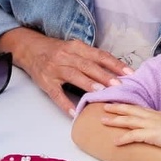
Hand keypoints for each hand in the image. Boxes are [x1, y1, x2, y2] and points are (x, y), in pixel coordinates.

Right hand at [0, 29, 133, 115]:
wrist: (30, 49)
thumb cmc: (58, 51)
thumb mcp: (75, 49)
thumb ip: (92, 58)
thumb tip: (117, 71)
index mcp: (77, 48)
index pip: (99, 55)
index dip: (115, 64)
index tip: (129, 73)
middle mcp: (66, 57)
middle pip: (88, 66)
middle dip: (104, 75)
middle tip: (118, 85)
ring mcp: (55, 69)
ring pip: (74, 76)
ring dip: (88, 84)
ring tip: (101, 92)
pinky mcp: (46, 82)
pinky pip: (56, 94)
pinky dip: (65, 103)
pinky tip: (74, 112)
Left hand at [101, 103, 160, 152]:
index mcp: (158, 114)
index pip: (139, 107)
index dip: (128, 105)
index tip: (118, 103)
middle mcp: (153, 117)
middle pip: (131, 110)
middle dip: (116, 108)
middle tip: (104, 106)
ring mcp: (152, 125)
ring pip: (129, 120)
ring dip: (114, 120)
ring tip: (102, 121)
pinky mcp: (152, 135)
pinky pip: (134, 136)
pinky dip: (123, 138)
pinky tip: (115, 142)